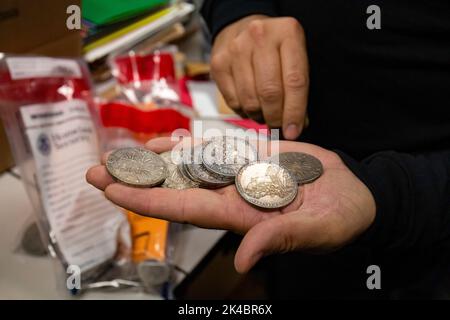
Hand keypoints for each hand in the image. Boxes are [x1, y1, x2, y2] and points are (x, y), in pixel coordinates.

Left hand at [86, 138, 375, 272]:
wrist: (355, 194)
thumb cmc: (340, 217)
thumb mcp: (315, 231)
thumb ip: (279, 239)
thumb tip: (243, 258)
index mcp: (241, 215)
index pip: (185, 208)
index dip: (148, 201)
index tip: (112, 192)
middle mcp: (232, 194)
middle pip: (176, 187)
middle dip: (137, 180)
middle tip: (96, 171)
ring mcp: (241, 173)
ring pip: (190, 165)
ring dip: (156, 159)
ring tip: (122, 152)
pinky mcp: (254, 155)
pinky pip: (216, 147)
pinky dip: (191, 142)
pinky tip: (168, 138)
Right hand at [211, 15, 308, 139]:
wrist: (241, 26)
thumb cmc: (273, 48)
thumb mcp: (293, 57)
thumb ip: (298, 88)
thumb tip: (295, 126)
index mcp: (288, 33)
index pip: (295, 81)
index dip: (294, 112)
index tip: (294, 132)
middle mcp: (260, 37)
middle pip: (270, 93)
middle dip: (276, 118)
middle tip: (279, 127)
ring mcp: (236, 50)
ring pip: (250, 101)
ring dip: (259, 116)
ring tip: (265, 113)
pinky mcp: (219, 64)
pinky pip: (233, 101)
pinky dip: (244, 111)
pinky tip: (250, 105)